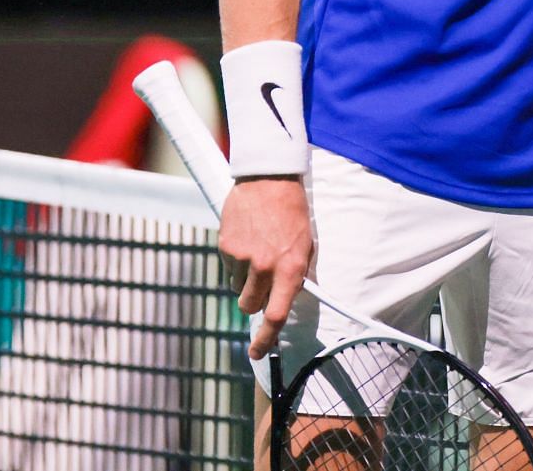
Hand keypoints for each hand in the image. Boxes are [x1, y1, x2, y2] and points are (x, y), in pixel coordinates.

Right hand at [220, 175, 313, 358]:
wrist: (269, 180)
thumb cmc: (292, 213)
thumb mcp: (307, 244)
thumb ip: (299, 274)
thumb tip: (292, 299)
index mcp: (290, 269)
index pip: (276, 315)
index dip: (266, 340)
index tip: (257, 353)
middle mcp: (265, 267)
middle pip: (250, 306)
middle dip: (254, 300)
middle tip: (261, 279)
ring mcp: (243, 258)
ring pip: (236, 288)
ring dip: (244, 279)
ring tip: (256, 251)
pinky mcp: (226, 247)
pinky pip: (228, 268)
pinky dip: (235, 261)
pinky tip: (246, 239)